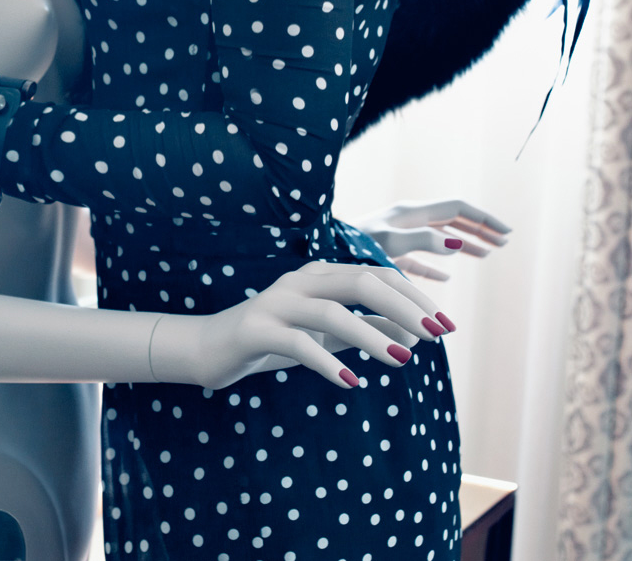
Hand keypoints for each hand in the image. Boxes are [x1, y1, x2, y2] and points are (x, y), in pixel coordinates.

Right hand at [152, 260, 454, 390]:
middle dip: (404, 306)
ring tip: (403, 361)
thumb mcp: (326, 333)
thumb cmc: (273, 338)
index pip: (375, 274)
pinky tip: (350, 383)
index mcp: (319, 275)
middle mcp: (300, 280)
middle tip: (437, 336)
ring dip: (371, 335)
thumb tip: (413, 334)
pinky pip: (296, 342)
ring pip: (331, 310)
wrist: (211, 348)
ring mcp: (276, 302)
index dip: (413, 296)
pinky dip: (326, 361)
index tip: (445, 325)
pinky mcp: (257, 329)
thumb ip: (365, 327)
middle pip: (359, 280)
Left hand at [355, 199, 510, 280]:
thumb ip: (422, 242)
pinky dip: (437, 266)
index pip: (456, 208)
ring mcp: (398, 237)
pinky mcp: (388, 256)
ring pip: (440, 238)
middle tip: (505, 242)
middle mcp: (407, 221)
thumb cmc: (351, 247)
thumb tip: (457, 245)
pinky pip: (420, 259)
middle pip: (452, 220)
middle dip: (479, 229)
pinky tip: (447, 278)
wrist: (318, 251)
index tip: (506, 233)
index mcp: (411, 213)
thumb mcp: (389, 243)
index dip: (482, 219)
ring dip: (465, 245)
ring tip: (487, 254)